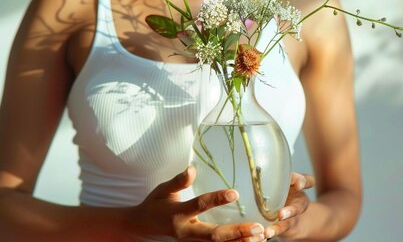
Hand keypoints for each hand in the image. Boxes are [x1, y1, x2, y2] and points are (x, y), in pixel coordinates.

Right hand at [132, 166, 266, 241]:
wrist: (142, 227)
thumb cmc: (155, 205)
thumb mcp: (163, 190)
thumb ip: (178, 181)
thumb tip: (191, 169)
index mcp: (178, 214)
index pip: (200, 205)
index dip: (217, 199)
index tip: (235, 192)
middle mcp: (186, 232)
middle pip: (213, 235)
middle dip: (236, 232)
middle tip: (257, 228)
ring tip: (260, 237)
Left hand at [264, 173, 315, 239]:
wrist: (292, 213)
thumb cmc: (282, 190)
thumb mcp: (282, 181)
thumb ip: (276, 176)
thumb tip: (255, 166)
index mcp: (298, 186)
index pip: (308, 181)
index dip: (304, 182)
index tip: (298, 184)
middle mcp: (298, 201)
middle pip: (299, 206)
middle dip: (290, 210)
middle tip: (281, 215)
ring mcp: (293, 216)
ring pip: (289, 223)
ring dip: (279, 227)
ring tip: (268, 232)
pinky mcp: (287, 227)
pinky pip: (281, 231)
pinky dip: (273, 233)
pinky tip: (265, 235)